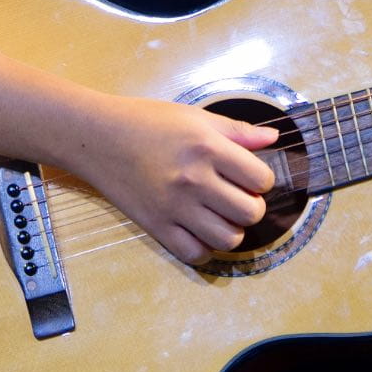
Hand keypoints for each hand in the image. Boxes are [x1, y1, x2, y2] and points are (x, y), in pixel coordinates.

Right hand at [68, 96, 278, 264]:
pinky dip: (205, 249)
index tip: (249, 176)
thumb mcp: (195, 116)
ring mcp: (175, 208)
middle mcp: (194, 180)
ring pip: (228, 239)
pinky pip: (195, 254)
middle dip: (251, 206)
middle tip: (236, 197)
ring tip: (220, 216)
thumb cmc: (147, 121)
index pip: (260, 179)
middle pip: (249, 213)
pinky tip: (200, 232)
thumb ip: (237, 131)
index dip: (261, 179)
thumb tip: (273, 138)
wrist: (98, 138)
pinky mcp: (156, 227)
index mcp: (207, 148)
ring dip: (231, 230)